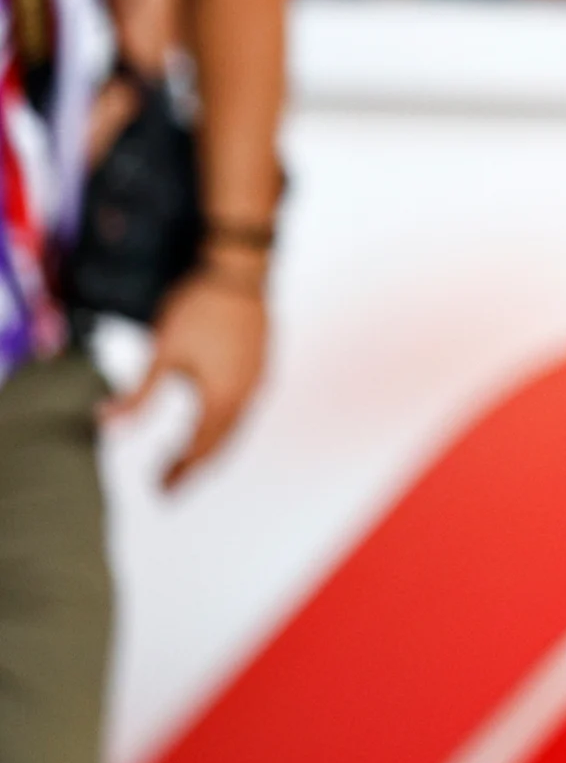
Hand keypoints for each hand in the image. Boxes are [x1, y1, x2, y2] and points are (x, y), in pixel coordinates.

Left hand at [105, 265, 267, 486]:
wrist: (240, 272)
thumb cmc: (200, 308)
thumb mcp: (163, 353)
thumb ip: (140, 394)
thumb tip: (105, 422)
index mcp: (222, 397)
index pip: (199, 449)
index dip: (178, 472)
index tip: (159, 490)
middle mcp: (246, 395)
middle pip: (221, 445)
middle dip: (195, 469)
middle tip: (170, 486)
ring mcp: (259, 380)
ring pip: (235, 428)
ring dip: (210, 448)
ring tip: (188, 460)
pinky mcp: (262, 365)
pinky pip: (244, 409)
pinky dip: (225, 426)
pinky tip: (212, 421)